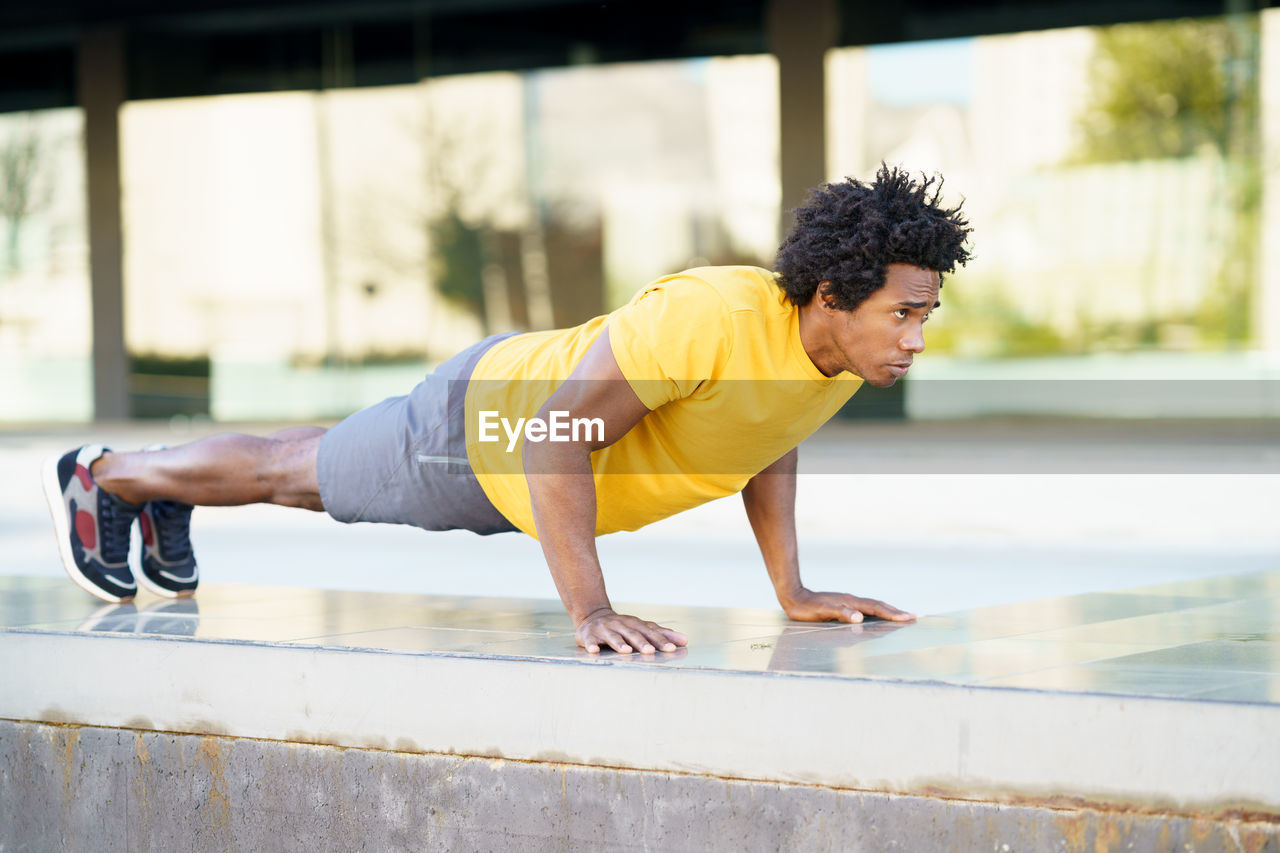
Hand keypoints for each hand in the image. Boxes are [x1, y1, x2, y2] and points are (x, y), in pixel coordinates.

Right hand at [575, 608, 688, 653]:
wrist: (593, 617)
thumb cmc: (623, 627)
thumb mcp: (642, 628)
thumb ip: (662, 634)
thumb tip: (685, 640)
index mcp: (635, 624)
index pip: (650, 632)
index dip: (661, 640)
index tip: (672, 648)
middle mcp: (621, 625)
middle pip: (633, 634)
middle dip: (641, 643)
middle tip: (650, 651)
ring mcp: (605, 629)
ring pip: (613, 636)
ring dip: (619, 643)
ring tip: (627, 651)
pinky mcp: (589, 635)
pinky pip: (590, 641)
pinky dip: (592, 645)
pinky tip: (594, 651)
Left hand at [781, 588, 915, 623]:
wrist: (794, 598)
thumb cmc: (807, 608)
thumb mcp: (823, 611)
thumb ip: (841, 613)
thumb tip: (860, 618)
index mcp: (851, 602)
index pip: (876, 609)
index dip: (892, 614)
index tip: (908, 618)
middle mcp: (852, 601)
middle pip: (878, 606)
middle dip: (895, 612)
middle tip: (912, 617)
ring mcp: (848, 602)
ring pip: (873, 606)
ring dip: (888, 611)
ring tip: (900, 616)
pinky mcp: (843, 605)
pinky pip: (865, 609)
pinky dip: (876, 612)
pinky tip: (876, 617)